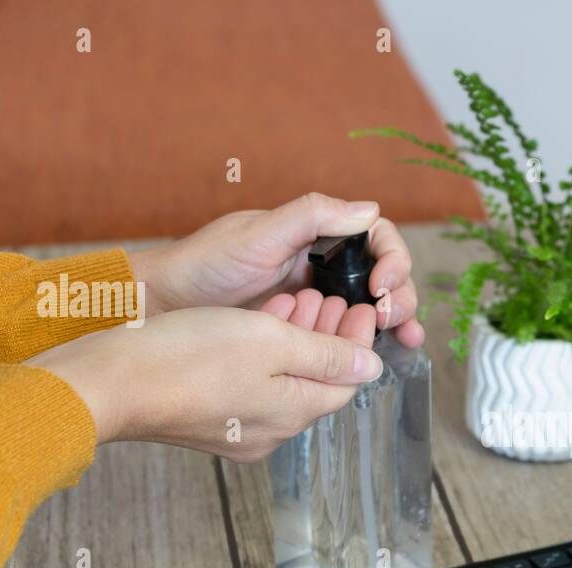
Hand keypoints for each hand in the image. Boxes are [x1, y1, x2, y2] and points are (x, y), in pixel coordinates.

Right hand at [25, 292, 381, 461]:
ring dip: (293, 339)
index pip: (347, 382)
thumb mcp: (271, 341)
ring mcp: (234, 431)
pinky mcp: (205, 421)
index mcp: (292, 416)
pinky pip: (247, 387)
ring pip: (280, 382)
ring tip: (295, 298)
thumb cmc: (187, 355)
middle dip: (326, 336)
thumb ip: (325, 354)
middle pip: (315, 383)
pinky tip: (254, 321)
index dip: (358, 342)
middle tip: (328, 295)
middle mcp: (268, 433)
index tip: (361, 306)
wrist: (108, 382)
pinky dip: (260, 353)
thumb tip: (371, 367)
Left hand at [129, 193, 423, 347]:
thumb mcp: (258, 234)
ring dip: (397, 320)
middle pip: (385, 275)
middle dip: (400, 295)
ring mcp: (319, 300)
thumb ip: (313, 216)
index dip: (391, 259)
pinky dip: (371, 344)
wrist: (166, 307)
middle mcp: (323, 264)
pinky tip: (388, 355)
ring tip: (404, 339)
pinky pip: (349, 335)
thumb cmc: (204, 265)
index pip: (376, 238)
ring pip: (374, 307)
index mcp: (317, 234)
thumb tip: (369, 208)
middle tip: (390, 317)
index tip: (381, 284)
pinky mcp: (309, 333)